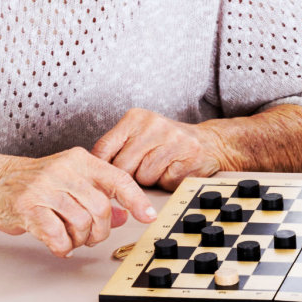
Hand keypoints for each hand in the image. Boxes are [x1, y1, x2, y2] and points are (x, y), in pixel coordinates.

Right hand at [0, 148, 155, 256]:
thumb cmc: (31, 181)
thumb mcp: (68, 180)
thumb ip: (96, 195)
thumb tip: (124, 214)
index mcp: (78, 159)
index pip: (117, 178)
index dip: (136, 200)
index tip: (148, 216)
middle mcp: (64, 170)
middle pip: (101, 208)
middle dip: (100, 231)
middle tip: (90, 236)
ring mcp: (45, 188)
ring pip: (82, 224)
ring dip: (79, 240)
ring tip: (70, 238)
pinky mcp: (28, 207)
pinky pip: (58, 236)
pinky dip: (63, 247)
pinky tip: (59, 245)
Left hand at [92, 108, 230, 189]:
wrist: (210, 143)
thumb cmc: (167, 143)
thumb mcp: (139, 135)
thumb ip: (117, 148)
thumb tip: (92, 173)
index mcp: (135, 118)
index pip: (103, 149)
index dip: (102, 169)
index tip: (104, 179)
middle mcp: (152, 125)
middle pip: (121, 167)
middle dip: (129, 177)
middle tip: (142, 169)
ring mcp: (172, 141)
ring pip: (142, 178)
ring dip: (150, 181)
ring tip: (162, 167)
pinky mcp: (188, 158)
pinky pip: (163, 183)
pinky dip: (167, 183)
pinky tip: (174, 170)